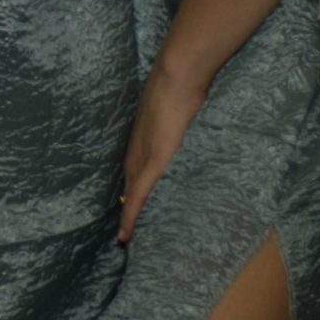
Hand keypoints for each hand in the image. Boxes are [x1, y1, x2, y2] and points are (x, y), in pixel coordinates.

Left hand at [118, 61, 210, 242]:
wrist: (177, 77)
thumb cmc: (181, 89)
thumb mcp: (179, 112)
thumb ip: (180, 125)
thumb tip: (193, 128)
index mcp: (141, 141)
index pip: (132, 174)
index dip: (132, 194)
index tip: (130, 212)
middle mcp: (135, 152)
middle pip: (128, 188)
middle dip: (128, 210)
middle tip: (128, 235)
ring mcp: (141, 159)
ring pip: (130, 196)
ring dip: (129, 218)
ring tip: (128, 242)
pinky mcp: (150, 165)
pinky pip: (137, 196)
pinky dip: (131, 216)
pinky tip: (126, 235)